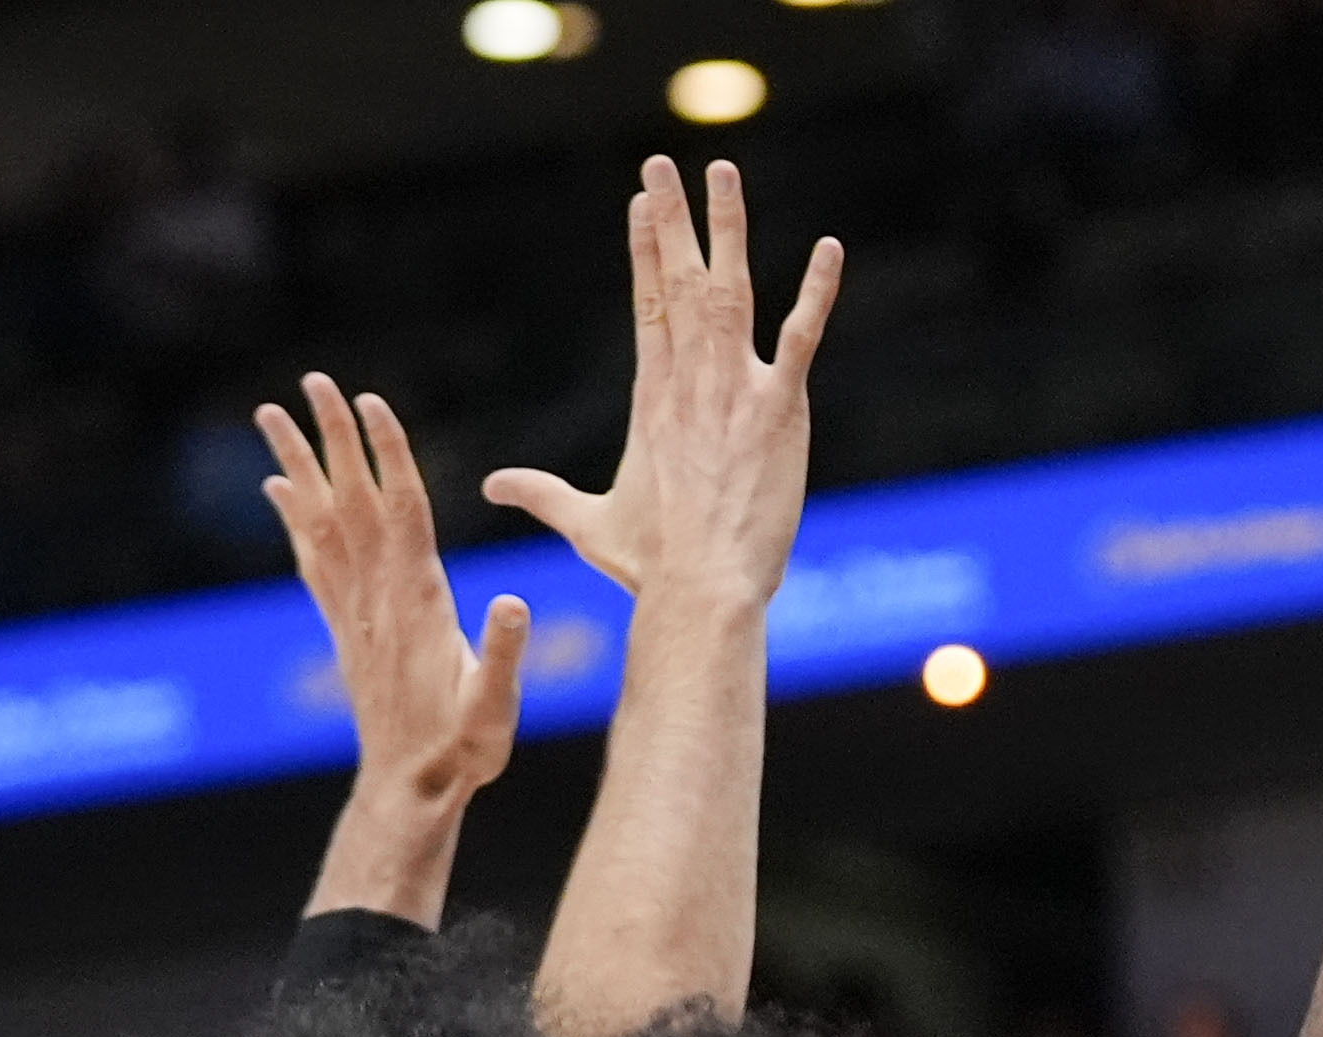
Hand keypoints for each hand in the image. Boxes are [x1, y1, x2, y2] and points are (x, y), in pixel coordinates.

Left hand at [258, 373, 528, 810]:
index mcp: (419, 600)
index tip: (371, 402)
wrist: (410, 788)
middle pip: (352, 499)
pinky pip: (311, 559)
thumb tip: (515, 603)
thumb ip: (506, 654)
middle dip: (333, 437)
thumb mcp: (496, 707)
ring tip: (270, 413)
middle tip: (312, 379)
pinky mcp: (345, 627)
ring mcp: (355, 610)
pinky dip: (292, 517)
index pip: (402, 509)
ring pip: (320, 520)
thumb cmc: (463, 749)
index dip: (389, 453)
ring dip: (297, 463)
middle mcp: (378, 596)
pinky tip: (278, 489)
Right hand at [484, 158, 841, 608]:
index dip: (646, 250)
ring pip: (730, 288)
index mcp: (652, 396)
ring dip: (726, 227)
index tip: (643, 203)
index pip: (648, 305)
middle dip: (671, 218)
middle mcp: (690, 379)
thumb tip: (491, 488)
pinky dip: (817, 292)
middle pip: (679, 280)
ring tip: (720, 172)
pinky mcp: (780, 408)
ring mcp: (736, 388)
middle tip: (663, 163)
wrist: (699, 588)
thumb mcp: (588, 523)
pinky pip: (802, 336)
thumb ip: (541, 495)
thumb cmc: (650, 564)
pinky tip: (831, 249)